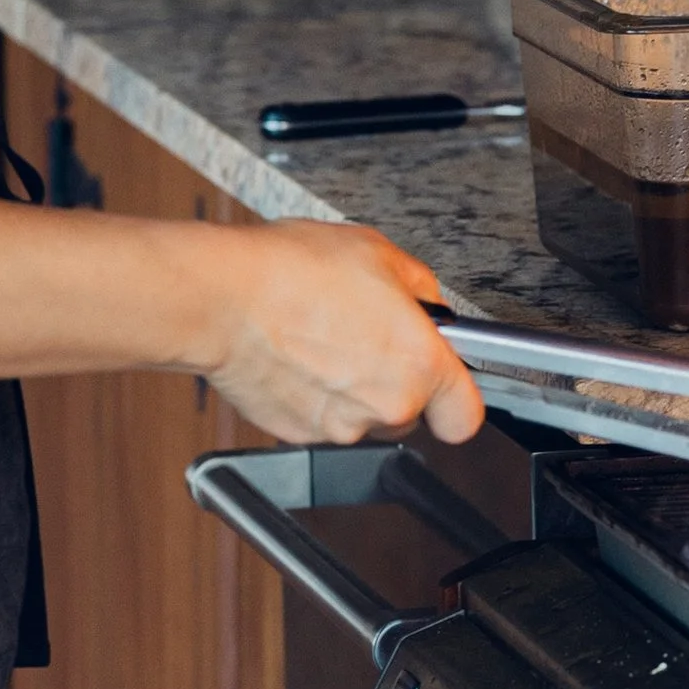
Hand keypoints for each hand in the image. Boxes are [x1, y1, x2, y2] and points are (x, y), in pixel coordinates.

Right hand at [197, 219, 481, 445]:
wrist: (222, 298)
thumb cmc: (293, 272)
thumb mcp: (379, 254)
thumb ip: (419, 288)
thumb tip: (425, 304)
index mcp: (420, 365)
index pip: (465, 416)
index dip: (456, 398)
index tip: (446, 382)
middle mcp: (386, 406)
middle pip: (410, 413)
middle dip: (395, 379)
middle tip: (366, 335)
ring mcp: (339, 427)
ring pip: (362, 416)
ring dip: (352, 387)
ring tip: (324, 338)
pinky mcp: (297, 434)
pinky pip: (320, 418)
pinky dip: (314, 394)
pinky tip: (298, 355)